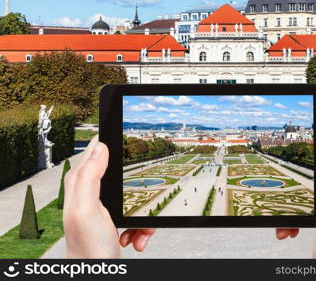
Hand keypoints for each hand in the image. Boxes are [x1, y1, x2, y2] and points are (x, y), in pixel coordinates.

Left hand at [63, 137, 154, 257]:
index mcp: (80, 182)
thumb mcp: (86, 209)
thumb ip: (89, 176)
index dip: (112, 144)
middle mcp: (91, 190)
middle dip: (137, 186)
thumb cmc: (88, 248)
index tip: (130, 140)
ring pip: (135, 193)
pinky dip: (142, 225)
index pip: (95, 150)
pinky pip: (138, 212)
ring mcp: (105, 204)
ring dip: (142, 211)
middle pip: (122, 172)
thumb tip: (100, 147)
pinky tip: (137, 235)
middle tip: (140, 200)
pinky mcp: (116, 217)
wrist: (99, 273)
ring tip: (138, 227)